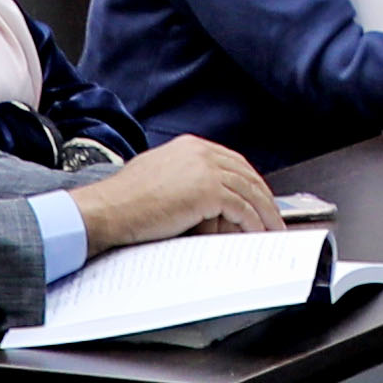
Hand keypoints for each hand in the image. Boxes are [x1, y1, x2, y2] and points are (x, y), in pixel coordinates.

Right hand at [77, 137, 276, 250]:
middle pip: (246, 174)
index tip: (259, 197)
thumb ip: (179, 176)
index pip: (232, 161)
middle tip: (274, 216)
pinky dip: (254, 224)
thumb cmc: (124, 199)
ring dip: (265, 214)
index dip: (250, 181)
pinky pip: (242, 209)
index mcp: (190, 146)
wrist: (109, 208)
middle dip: (263, 197)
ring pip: (250, 192)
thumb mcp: (156, 175)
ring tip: (272, 231)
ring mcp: (207, 169)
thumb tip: (194, 191)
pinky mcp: (209, 191)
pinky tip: (257, 236)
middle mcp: (201, 152)